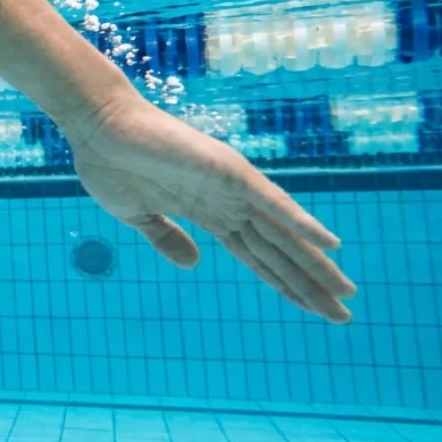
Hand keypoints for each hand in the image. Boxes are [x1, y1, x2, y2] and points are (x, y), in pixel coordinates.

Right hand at [65, 96, 355, 322]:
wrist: (96, 128)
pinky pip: (272, 201)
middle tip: (343, 313)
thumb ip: (167, 239)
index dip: (284, 283)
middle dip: (310, 282)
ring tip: (346, 291)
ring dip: (316, 262)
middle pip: (278, 249)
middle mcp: (229, 201)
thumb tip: (194, 264)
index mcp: (208, 213)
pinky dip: (302, 221)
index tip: (310, 308)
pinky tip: (330, 243)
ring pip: (283, 231)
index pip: (256, 256)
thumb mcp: (139, 216)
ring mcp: (232, 186)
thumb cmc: (110, 164)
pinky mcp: (228, 170)